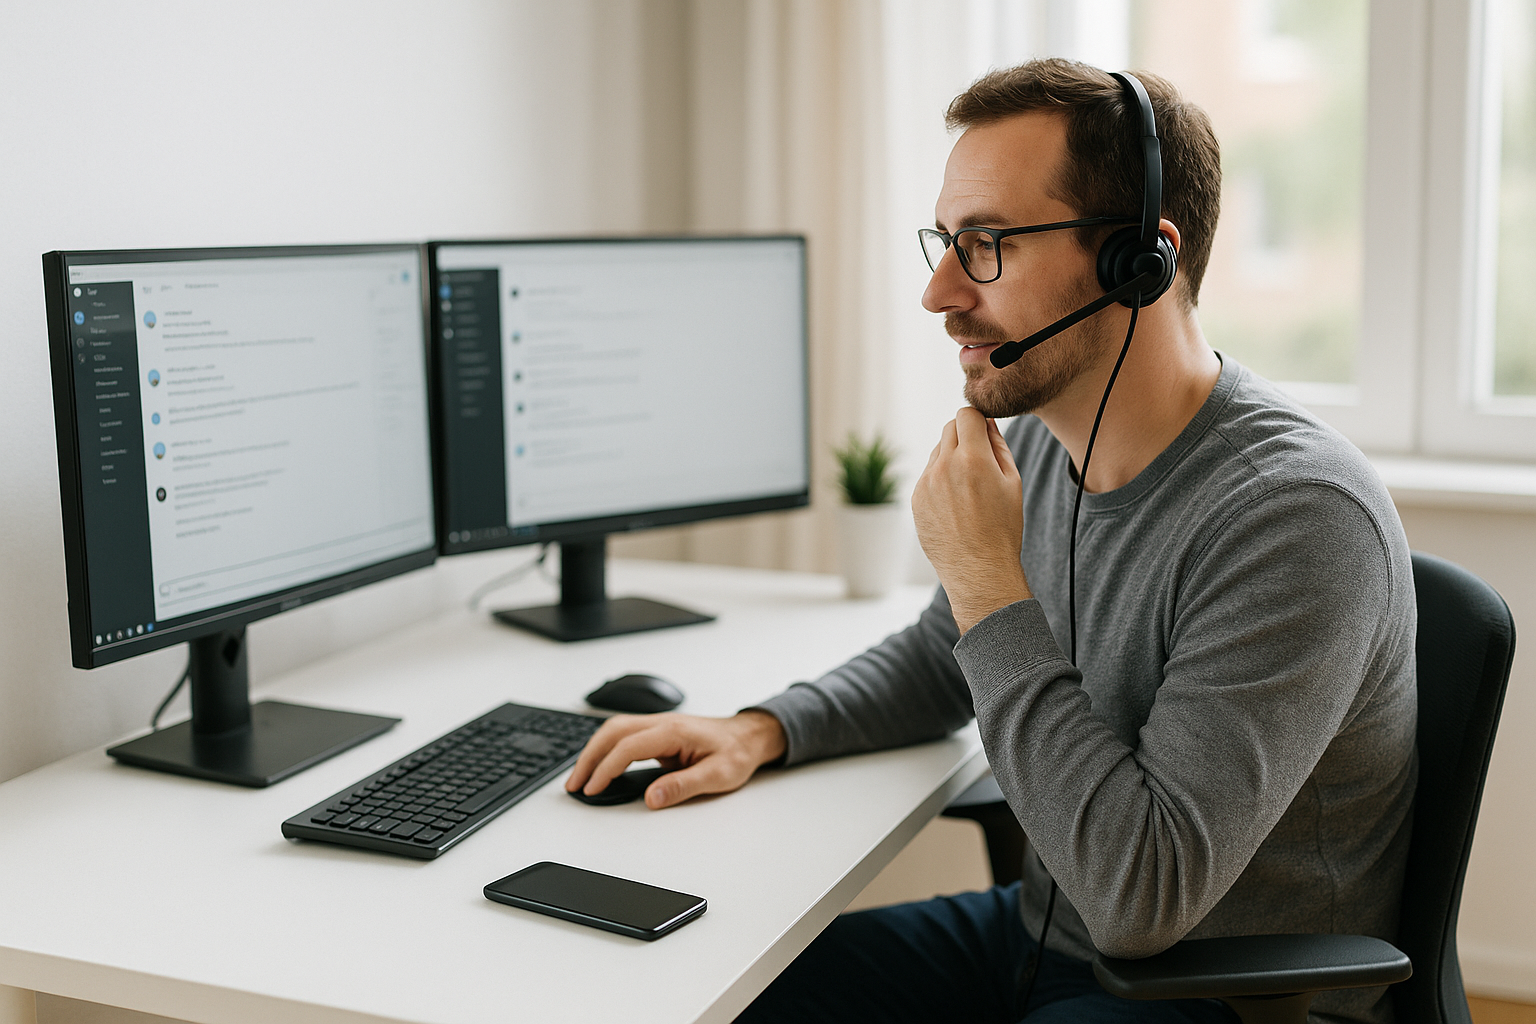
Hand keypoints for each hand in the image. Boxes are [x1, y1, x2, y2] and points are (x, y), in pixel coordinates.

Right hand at [565, 710, 786, 808]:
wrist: (748, 737)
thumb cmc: (736, 753)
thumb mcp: (717, 775)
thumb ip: (683, 786)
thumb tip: (652, 798)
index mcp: (673, 732)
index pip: (627, 747)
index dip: (606, 769)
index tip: (593, 788)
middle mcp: (662, 723)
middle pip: (612, 732)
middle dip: (588, 758)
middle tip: (574, 784)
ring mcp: (658, 725)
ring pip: (614, 730)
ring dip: (592, 751)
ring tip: (580, 777)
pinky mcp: (657, 731)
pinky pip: (623, 734)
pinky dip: (604, 748)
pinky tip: (599, 764)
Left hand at [911, 408, 1030, 632]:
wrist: (979, 570)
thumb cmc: (1002, 528)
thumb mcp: (1012, 483)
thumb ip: (998, 446)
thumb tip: (986, 423)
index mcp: (972, 459)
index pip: (966, 415)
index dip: (978, 420)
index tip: (984, 431)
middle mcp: (944, 467)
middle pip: (950, 428)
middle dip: (965, 436)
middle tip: (979, 459)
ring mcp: (926, 483)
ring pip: (937, 452)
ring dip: (951, 458)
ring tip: (969, 490)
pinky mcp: (916, 499)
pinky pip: (928, 475)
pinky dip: (940, 480)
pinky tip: (955, 505)